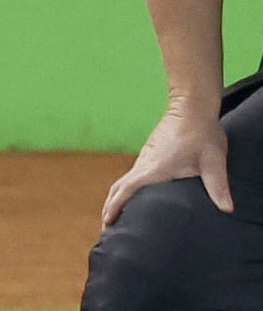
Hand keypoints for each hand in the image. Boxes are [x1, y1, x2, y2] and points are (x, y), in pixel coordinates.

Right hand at [101, 106, 232, 228]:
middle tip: (107, 229)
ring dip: (117, 197)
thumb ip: (218, 185)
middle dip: (110, 207)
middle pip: (119, 187)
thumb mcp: (213, 160)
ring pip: (125, 180)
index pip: (127, 188)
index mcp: (154, 167)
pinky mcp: (151, 153)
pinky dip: (126, 188)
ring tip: (117, 218)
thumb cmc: (202, 132)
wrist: (192, 105)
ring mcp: (146, 156)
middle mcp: (145, 162)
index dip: (115, 206)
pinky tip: (135, 198)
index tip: (106, 221)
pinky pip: (133, 174)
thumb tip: (227, 210)